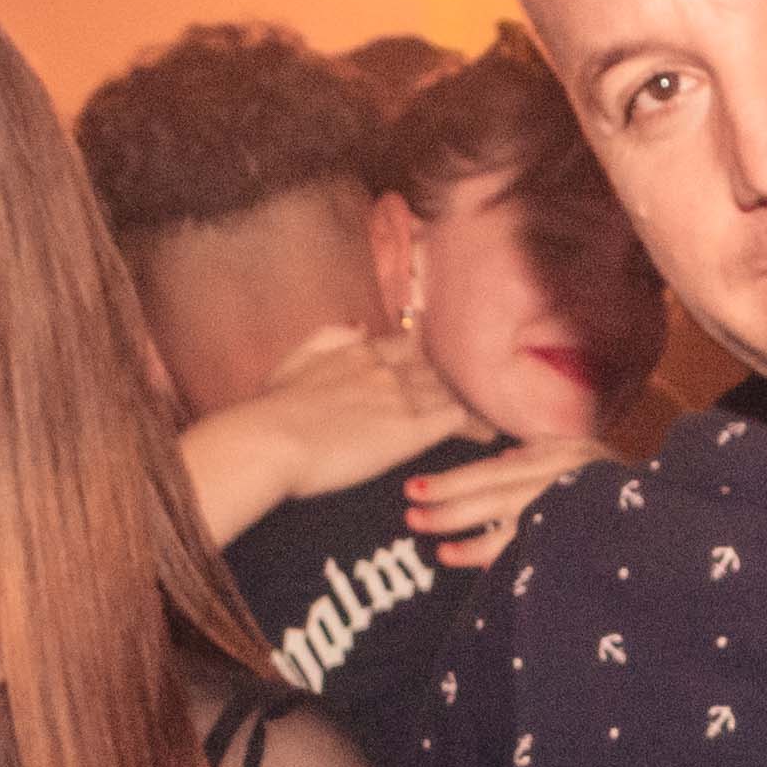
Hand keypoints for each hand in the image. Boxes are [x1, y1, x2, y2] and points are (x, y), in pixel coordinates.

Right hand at [253, 321, 497, 501]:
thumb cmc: (272, 410)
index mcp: (358, 351)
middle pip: (435, 366)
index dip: (426, 357)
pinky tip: (492, 433)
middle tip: (480, 391)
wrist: (270, 441)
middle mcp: (385, 367)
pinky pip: (458, 418)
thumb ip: (329, 337)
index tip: (441, 367)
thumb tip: (359, 326)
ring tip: (496, 411)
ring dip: (472, 399)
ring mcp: (401, 395)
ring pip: (451, 388)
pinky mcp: (411, 428)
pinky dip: (477, 423)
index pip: (407, 345)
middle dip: (457, 378)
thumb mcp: (295, 360)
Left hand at [407, 437, 609, 563]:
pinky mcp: (582, 542)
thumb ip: (541, 454)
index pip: (489, 470)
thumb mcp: (583, 453)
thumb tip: (499, 459)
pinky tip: (481, 569)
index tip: (413, 489)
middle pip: (492, 494)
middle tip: (410, 518)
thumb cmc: (623, 479)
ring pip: (511, 527)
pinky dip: (507, 561)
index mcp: (554, 458)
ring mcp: (571, 512)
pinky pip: (538, 554)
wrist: (673, 506)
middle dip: (449, 507)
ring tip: (440, 552)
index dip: (450, 481)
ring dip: (472, 542)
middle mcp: (559, 482)